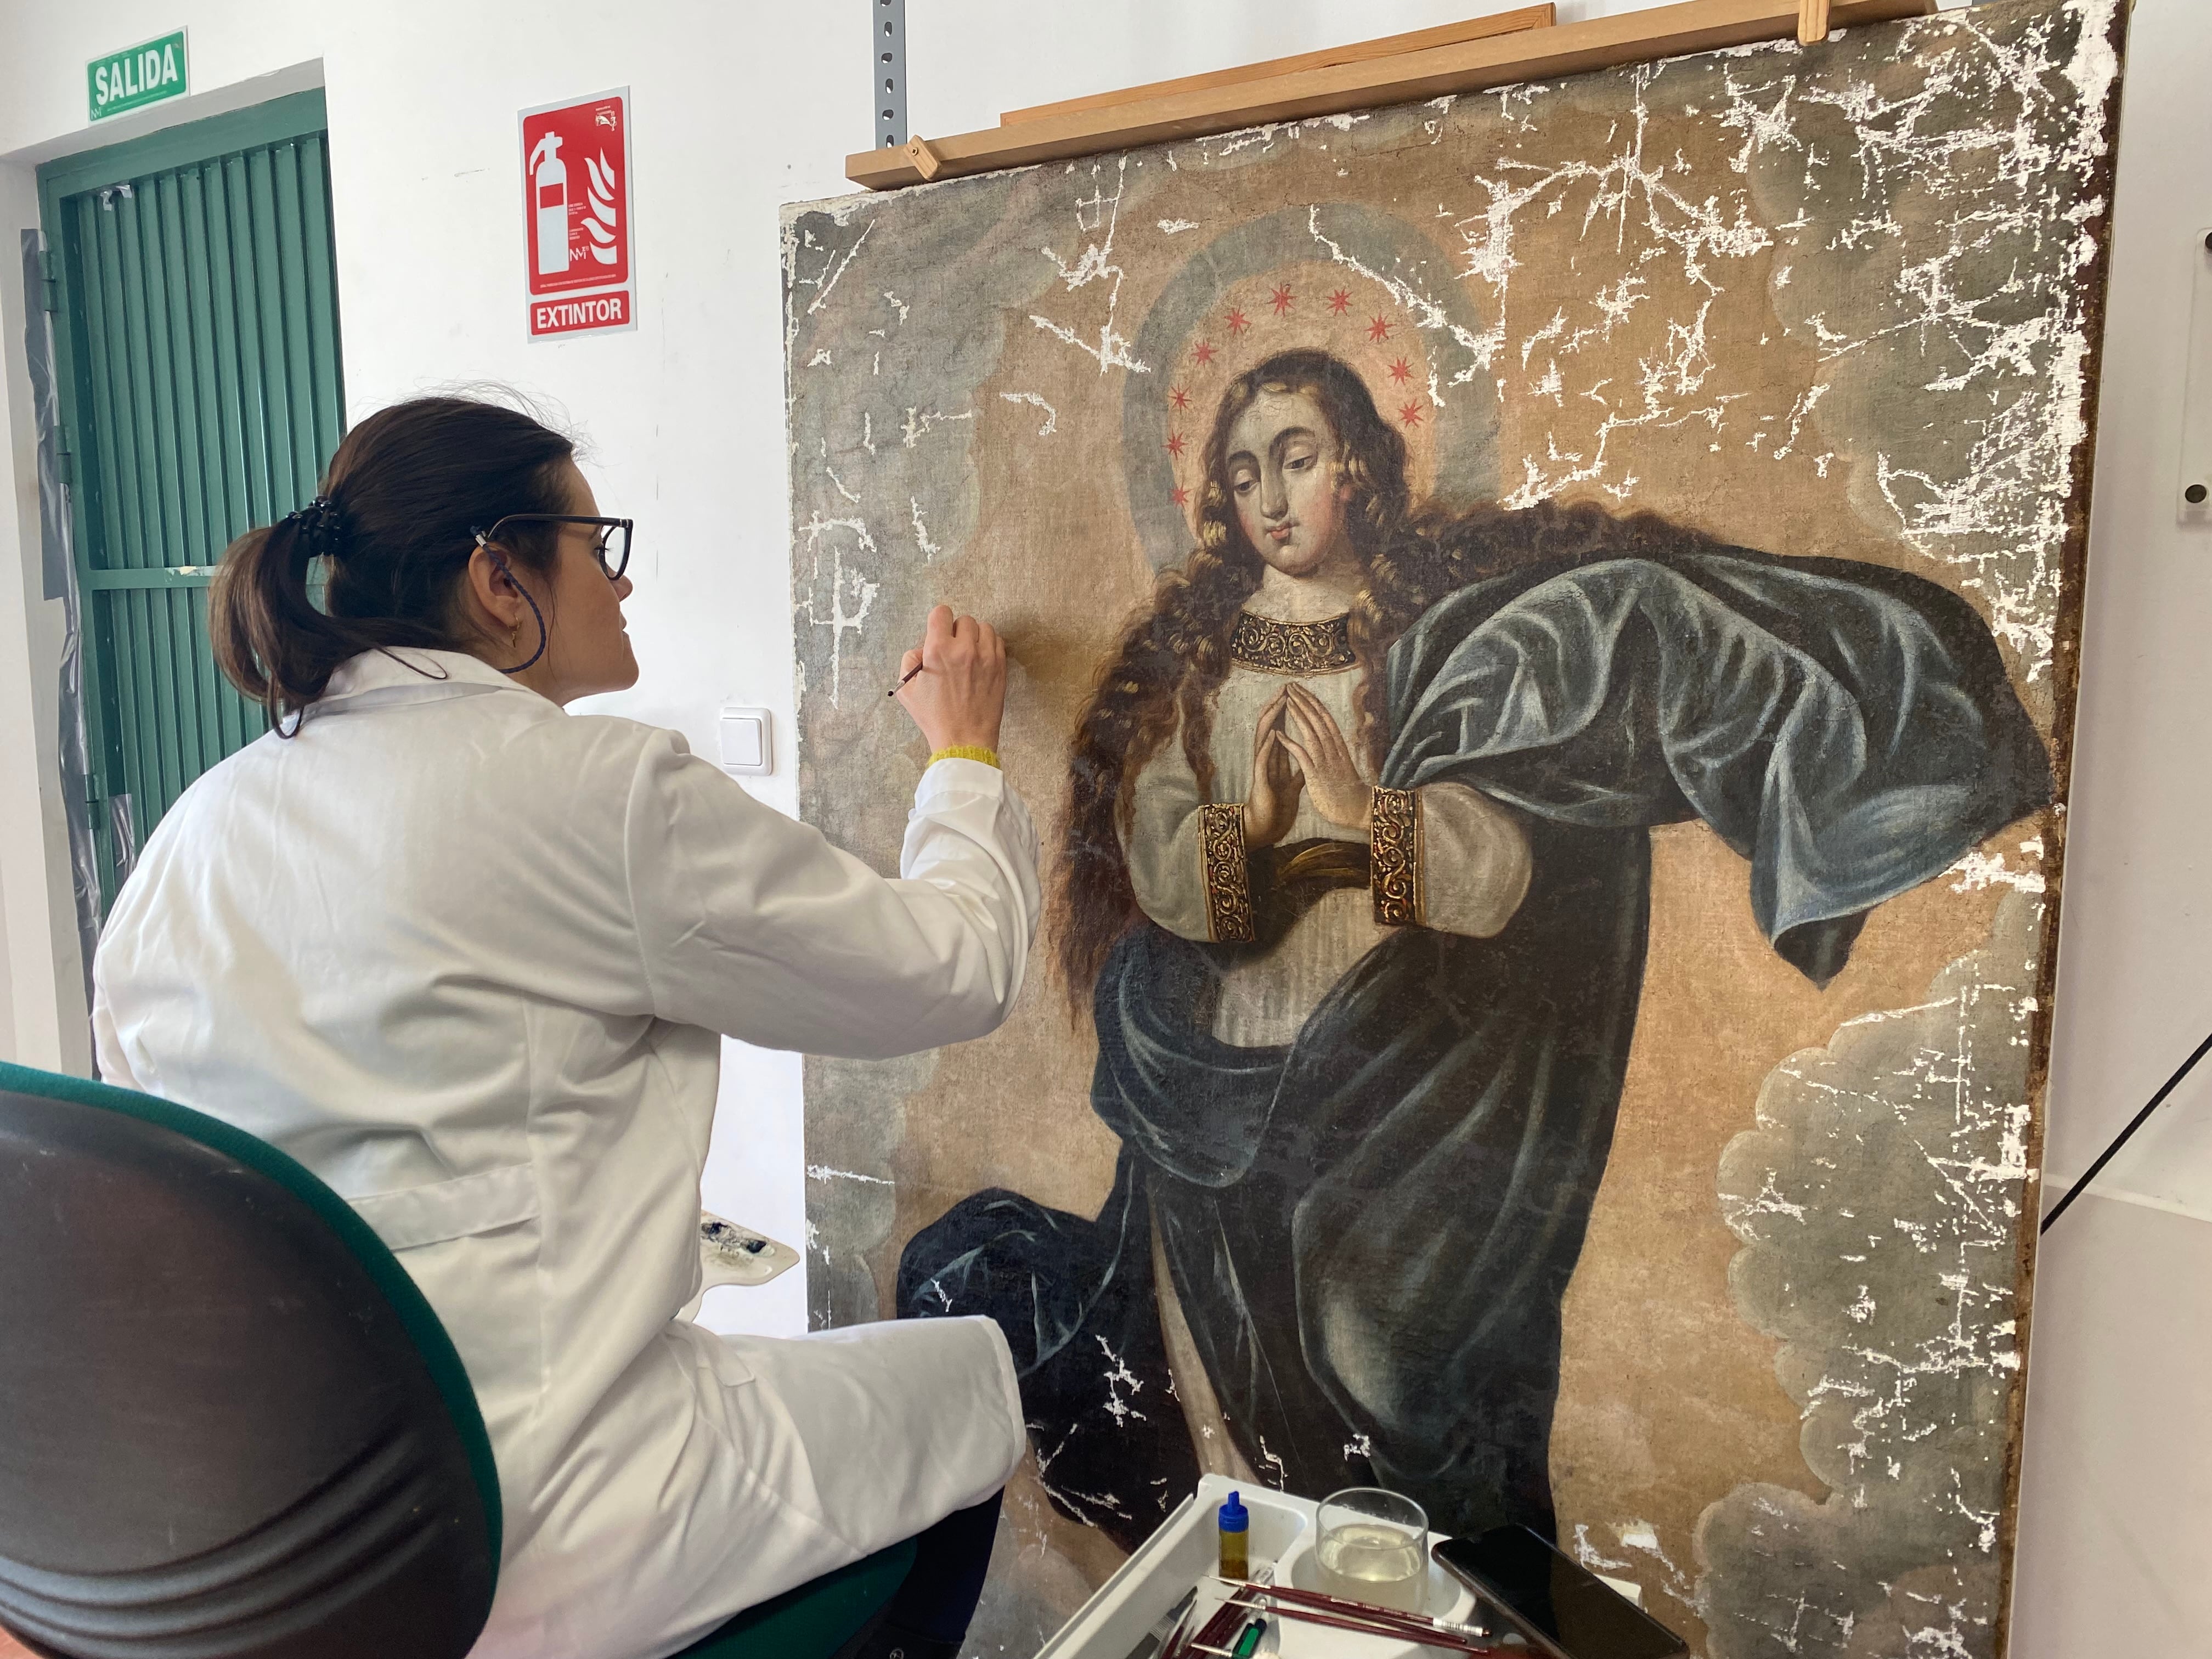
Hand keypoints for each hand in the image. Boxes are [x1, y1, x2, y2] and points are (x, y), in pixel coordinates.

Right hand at [894, 604, 1006, 753]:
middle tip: (952, 650)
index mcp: (938, 650)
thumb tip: (923, 649)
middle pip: (964, 620)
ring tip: (969, 652)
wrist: (963, 739)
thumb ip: (910, 661)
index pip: (941, 613)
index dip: (938, 621)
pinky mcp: (1000, 666)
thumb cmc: (934, 718)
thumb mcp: (907, 690)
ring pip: (984, 627)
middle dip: (956, 632)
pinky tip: (981, 659)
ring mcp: (985, 657)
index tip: (938, 633)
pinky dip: (989, 645)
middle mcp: (963, 649)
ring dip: (975, 636)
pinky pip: (998, 641)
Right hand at [1243, 687, 1302, 847]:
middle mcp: (1266, 759)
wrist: (1267, 826)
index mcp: (1276, 758)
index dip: (1286, 711)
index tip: (1294, 694)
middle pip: (1270, 727)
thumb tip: (1310, 758)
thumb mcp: (1294, 785)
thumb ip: (1300, 770)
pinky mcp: (1260, 780)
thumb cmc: (1278, 806)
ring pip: (1264, 737)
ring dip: (1271, 720)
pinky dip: (1268, 746)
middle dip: (1276, 707)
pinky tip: (1273, 734)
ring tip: (1278, 703)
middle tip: (1284, 688)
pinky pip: (1262, 760)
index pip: (1279, 728)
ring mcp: (1262, 768)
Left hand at [1279, 684, 1372, 831]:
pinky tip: (1279, 734)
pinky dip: (1290, 743)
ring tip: (1286, 700)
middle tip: (1291, 686)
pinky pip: (1302, 755)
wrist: (1358, 810)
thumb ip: (1335, 753)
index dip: (1313, 702)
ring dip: (1298, 715)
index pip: (1325, 718)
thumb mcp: (1343, 766)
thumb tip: (1331, 743)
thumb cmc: (1350, 790)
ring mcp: (1325, 761)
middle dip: (1304, 701)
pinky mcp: (1317, 775)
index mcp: (1339, 746)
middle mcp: (1333, 749)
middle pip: (1318, 719)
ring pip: (1311, 732)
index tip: (1302, 691)